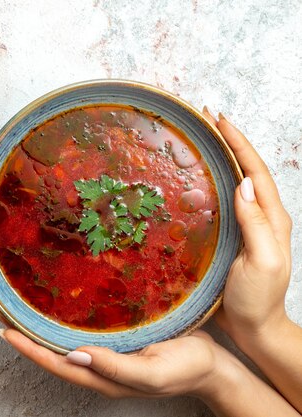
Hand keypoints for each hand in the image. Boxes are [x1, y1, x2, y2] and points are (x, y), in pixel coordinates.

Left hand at [0, 312, 225, 399]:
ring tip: (20, 308)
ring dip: (41, 327)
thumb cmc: (187, 368)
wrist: (214, 366)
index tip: (5, 330)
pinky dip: (63, 322)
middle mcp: (99, 368)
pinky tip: (58, 308)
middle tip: (2, 313)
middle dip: (26, 336)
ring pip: (64, 343)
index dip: (29, 348)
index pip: (56, 364)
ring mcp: (107, 355)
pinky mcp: (118, 341)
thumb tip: (73, 355)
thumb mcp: (152, 373)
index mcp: (104, 378)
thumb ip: (115, 368)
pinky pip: (82, 332)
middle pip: (53, 353)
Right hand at [202, 108, 301, 412]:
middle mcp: (261, 217)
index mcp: (272, 219)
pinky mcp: (233, 237)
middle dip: (229, 141)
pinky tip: (198, 179)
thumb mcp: (262, 263)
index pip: (255, 171)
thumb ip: (256, 224)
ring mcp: (248, 227)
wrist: (255, 328)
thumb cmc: (257, 300)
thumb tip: (244, 184)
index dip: (238, 143)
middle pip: (247, 170)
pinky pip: (225, 201)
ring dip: (222, 158)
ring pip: (236, 182)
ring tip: (201, 140)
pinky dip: (214, 181)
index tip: (219, 120)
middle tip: (206, 120)